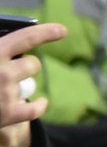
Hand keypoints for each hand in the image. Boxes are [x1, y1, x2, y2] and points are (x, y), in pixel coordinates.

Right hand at [0, 23, 66, 146]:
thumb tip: (13, 45)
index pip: (26, 37)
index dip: (46, 32)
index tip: (62, 30)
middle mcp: (1, 73)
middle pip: (33, 64)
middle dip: (25, 66)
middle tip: (9, 72)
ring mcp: (6, 95)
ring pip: (31, 84)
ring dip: (22, 86)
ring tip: (3, 90)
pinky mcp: (8, 116)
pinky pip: (35, 108)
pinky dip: (39, 105)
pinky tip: (40, 102)